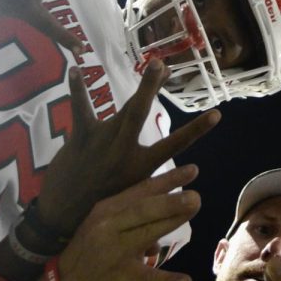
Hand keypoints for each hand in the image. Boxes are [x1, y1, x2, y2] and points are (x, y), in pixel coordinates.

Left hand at [37, 59, 219, 238]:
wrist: (63, 216)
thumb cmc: (103, 204)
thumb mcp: (134, 195)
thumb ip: (156, 184)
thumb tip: (187, 184)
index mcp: (141, 166)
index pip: (175, 145)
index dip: (197, 129)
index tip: (216, 114)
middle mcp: (124, 151)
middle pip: (141, 114)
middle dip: (153, 88)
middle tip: (164, 65)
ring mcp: (102, 142)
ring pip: (124, 109)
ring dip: (141, 87)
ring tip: (154, 64)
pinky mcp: (81, 138)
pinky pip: (80, 109)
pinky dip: (77, 89)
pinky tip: (75, 69)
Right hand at [55, 164, 200, 280]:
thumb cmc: (89, 249)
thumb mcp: (104, 224)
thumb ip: (134, 216)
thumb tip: (169, 213)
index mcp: (107, 209)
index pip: (141, 191)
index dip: (167, 180)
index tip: (192, 170)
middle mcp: (109, 226)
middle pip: (144, 209)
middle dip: (171, 200)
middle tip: (195, 195)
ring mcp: (115, 252)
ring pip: (147, 233)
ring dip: (172, 221)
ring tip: (195, 209)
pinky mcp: (121, 277)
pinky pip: (147, 278)